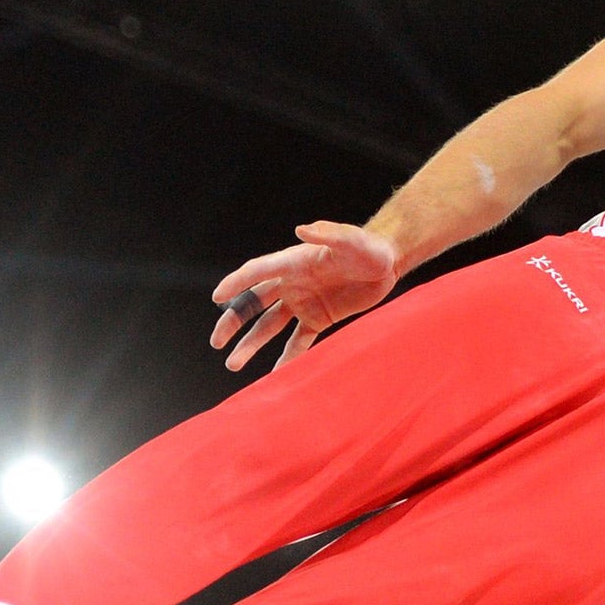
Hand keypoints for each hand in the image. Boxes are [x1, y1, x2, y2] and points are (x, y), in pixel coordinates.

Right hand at [210, 222, 399, 371]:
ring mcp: (302, 303)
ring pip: (270, 326)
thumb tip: (301, 230)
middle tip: (216, 342)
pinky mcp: (319, 319)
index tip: (217, 297)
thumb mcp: (351, 240)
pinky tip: (274, 374)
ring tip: (233, 364)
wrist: (387, 264)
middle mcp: (291, 283)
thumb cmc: (369, 247)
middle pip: (254, 303)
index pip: (257, 272)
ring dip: (252, 344)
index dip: (237, 283)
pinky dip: (288, 357)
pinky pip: (299, 341)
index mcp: (293, 262)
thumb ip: (327, 234)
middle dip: (233, 322)